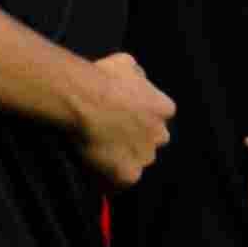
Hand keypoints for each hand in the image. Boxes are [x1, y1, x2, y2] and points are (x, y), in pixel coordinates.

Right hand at [73, 51, 173, 184]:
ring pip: (136, 163)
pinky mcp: (128, 174)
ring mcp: (145, 156)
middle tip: (110, 137)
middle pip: (151, 143)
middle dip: (135, 141)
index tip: (123, 119)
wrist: (83, 99)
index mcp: (164, 109)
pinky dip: (108, 180)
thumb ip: (137, 75)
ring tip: (98, 155)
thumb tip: (137, 78)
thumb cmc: (101, 78)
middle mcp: (160, 135)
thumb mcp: (126, 63)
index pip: (159, 119)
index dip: (140, 120)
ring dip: (122, 160)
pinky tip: (94, 172)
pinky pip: (119, 183)